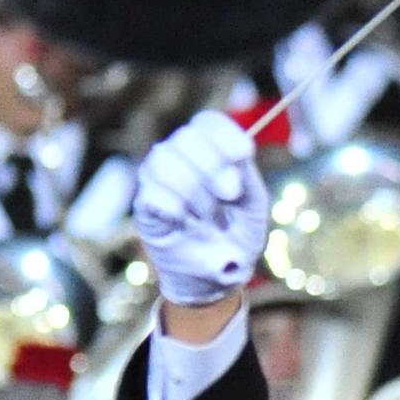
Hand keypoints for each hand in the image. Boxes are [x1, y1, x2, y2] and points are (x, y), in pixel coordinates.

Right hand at [134, 109, 267, 308]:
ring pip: (164, 160)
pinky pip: (152, 194)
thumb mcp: (254, 205)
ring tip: (209, 215)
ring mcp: (158, 180)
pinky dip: (176, 209)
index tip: (245, 153)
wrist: (218, 276)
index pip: (207, 123)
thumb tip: (240, 151)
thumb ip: (248, 176)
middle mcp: (181, 159)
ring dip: (194, 190)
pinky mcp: (145, 207)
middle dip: (212, 164)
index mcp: (210, 152)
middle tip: (230, 193)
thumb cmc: (237, 235)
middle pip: (185, 137)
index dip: (224, 133)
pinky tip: (187, 223)